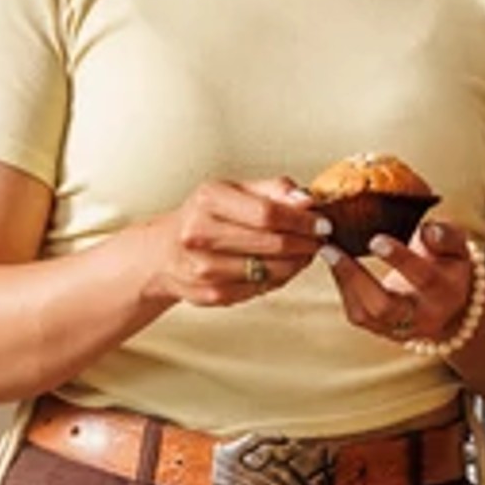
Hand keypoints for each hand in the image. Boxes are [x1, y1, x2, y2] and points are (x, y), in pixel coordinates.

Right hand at [141, 180, 320, 308]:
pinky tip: (280, 269)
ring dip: (296, 264)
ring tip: (303, 254)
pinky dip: (278, 280)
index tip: (322, 223)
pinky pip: (259, 289)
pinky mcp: (209, 294)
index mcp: (208, 200)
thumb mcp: (234, 191)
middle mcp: (199, 233)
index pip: (268, 213)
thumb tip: (307, 199)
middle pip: (272, 244)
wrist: (163, 253)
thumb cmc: (205, 217)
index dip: (302, 221)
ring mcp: (202, 268)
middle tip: (319, 240)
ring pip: (270, 271)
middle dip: (305, 243)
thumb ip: (274, 190)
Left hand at [329, 218, 478, 345]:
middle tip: (331, 249)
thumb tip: (427, 230)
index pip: (424, 278)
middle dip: (356, 277)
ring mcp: (400, 328)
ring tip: (328, 252)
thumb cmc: (450, 267)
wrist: (451, 308)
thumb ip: (447, 237)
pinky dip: (343, 288)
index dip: (400, 259)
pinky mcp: (382, 331)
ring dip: (343, 282)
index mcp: (445, 292)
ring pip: (365, 314)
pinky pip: (357, 315)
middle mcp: (422, 316)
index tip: (376, 240)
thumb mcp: (459, 249)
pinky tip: (334, 264)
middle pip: (386, 307)